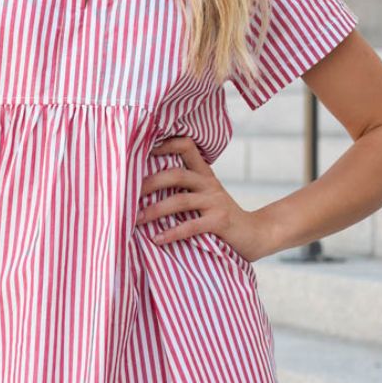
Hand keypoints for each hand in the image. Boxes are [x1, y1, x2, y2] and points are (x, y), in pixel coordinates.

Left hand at [135, 134, 270, 266]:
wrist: (255, 235)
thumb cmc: (219, 218)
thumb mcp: (204, 197)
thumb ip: (183, 190)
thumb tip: (142, 190)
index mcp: (203, 174)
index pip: (186, 146)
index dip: (165, 144)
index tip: (140, 150)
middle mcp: (209, 183)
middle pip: (176, 174)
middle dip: (149, 183)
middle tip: (126, 194)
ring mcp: (215, 202)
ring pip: (180, 200)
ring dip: (154, 210)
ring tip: (135, 219)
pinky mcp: (220, 221)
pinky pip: (191, 226)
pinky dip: (172, 233)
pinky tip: (156, 239)